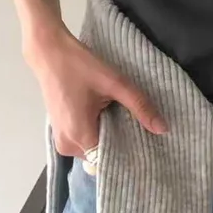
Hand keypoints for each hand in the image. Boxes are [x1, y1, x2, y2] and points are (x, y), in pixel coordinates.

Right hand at [23, 20, 167, 158]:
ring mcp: (61, 140)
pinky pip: (83, 141)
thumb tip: (163, 129)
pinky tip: (107, 116)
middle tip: (137, 127)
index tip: (146, 144)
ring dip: (107, 136)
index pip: (110, 159)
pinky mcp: (59, 132)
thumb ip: (139, 106)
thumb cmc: (80, 66)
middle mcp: (67, 146)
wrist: (49, 52)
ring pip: (93, 149)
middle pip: (101, 156)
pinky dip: (96, 131)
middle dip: (119, 143)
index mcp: (80, 137)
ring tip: (121, 119)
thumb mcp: (115, 83)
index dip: (129, 152)